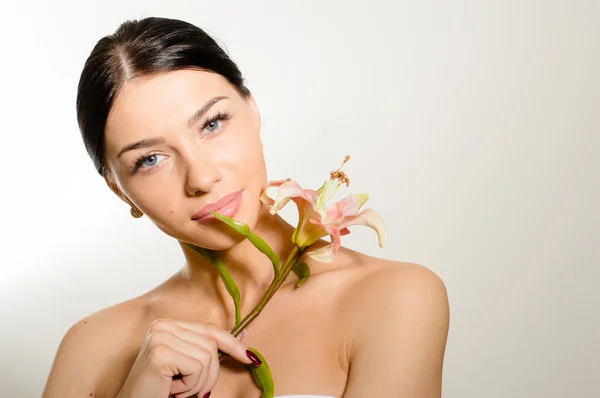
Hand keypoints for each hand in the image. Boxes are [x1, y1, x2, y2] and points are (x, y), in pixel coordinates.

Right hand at [116, 319, 250, 397]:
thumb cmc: (160, 390)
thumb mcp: (188, 366)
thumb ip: (210, 349)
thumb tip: (245, 335)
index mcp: (168, 325)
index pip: (209, 329)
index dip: (232, 343)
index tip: (250, 357)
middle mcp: (162, 325)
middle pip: (211, 344)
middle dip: (209, 374)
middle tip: (190, 390)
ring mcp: (159, 337)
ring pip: (207, 357)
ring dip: (198, 382)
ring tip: (177, 389)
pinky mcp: (160, 353)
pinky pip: (197, 368)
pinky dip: (190, 386)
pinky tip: (172, 390)